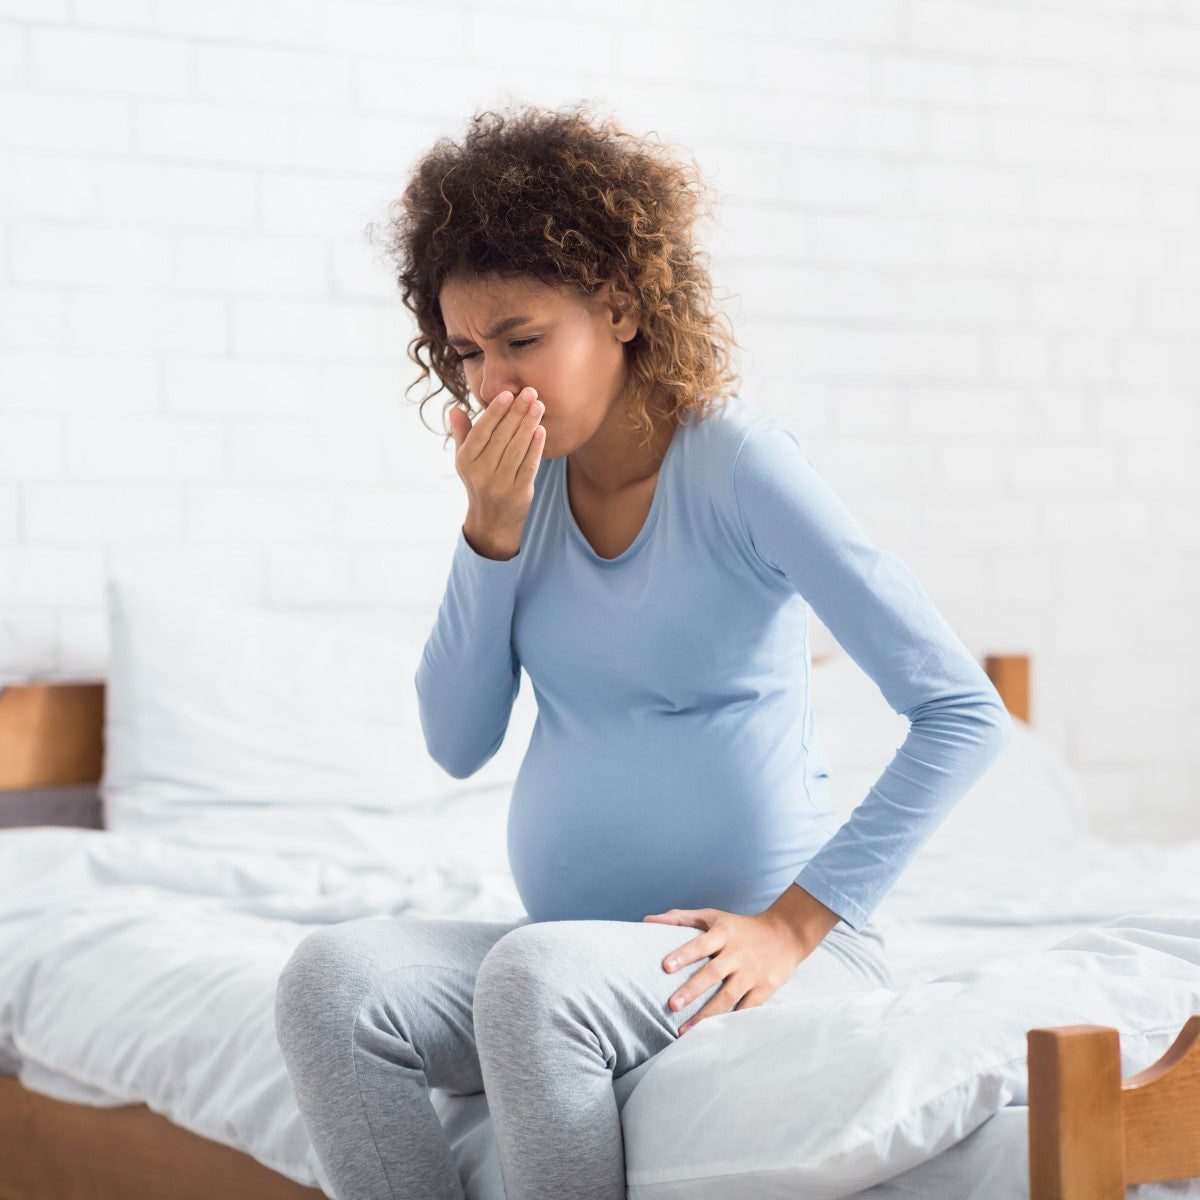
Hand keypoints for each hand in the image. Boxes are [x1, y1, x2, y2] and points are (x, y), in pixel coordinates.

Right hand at [448, 386, 544, 553]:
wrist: (492, 523)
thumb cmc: (480, 483)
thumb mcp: (466, 462)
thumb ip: (462, 434)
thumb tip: (454, 409)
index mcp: (466, 461)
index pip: (482, 431)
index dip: (495, 411)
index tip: (508, 393)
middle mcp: (480, 473)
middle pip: (501, 437)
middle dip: (517, 412)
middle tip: (530, 392)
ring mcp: (499, 484)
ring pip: (516, 449)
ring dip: (528, 425)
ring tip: (538, 406)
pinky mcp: (518, 493)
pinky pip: (529, 466)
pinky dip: (535, 447)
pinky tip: (542, 430)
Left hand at [642, 906, 814, 1034]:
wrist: (785, 934)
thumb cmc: (738, 927)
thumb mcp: (712, 916)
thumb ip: (680, 919)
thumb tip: (646, 921)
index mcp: (724, 933)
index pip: (701, 943)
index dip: (684, 954)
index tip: (665, 966)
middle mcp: (738, 953)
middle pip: (713, 973)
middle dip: (692, 990)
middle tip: (671, 1005)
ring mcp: (752, 973)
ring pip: (728, 997)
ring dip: (706, 1015)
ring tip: (683, 1031)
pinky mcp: (765, 989)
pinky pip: (746, 1009)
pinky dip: (731, 1022)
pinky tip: (713, 1034)